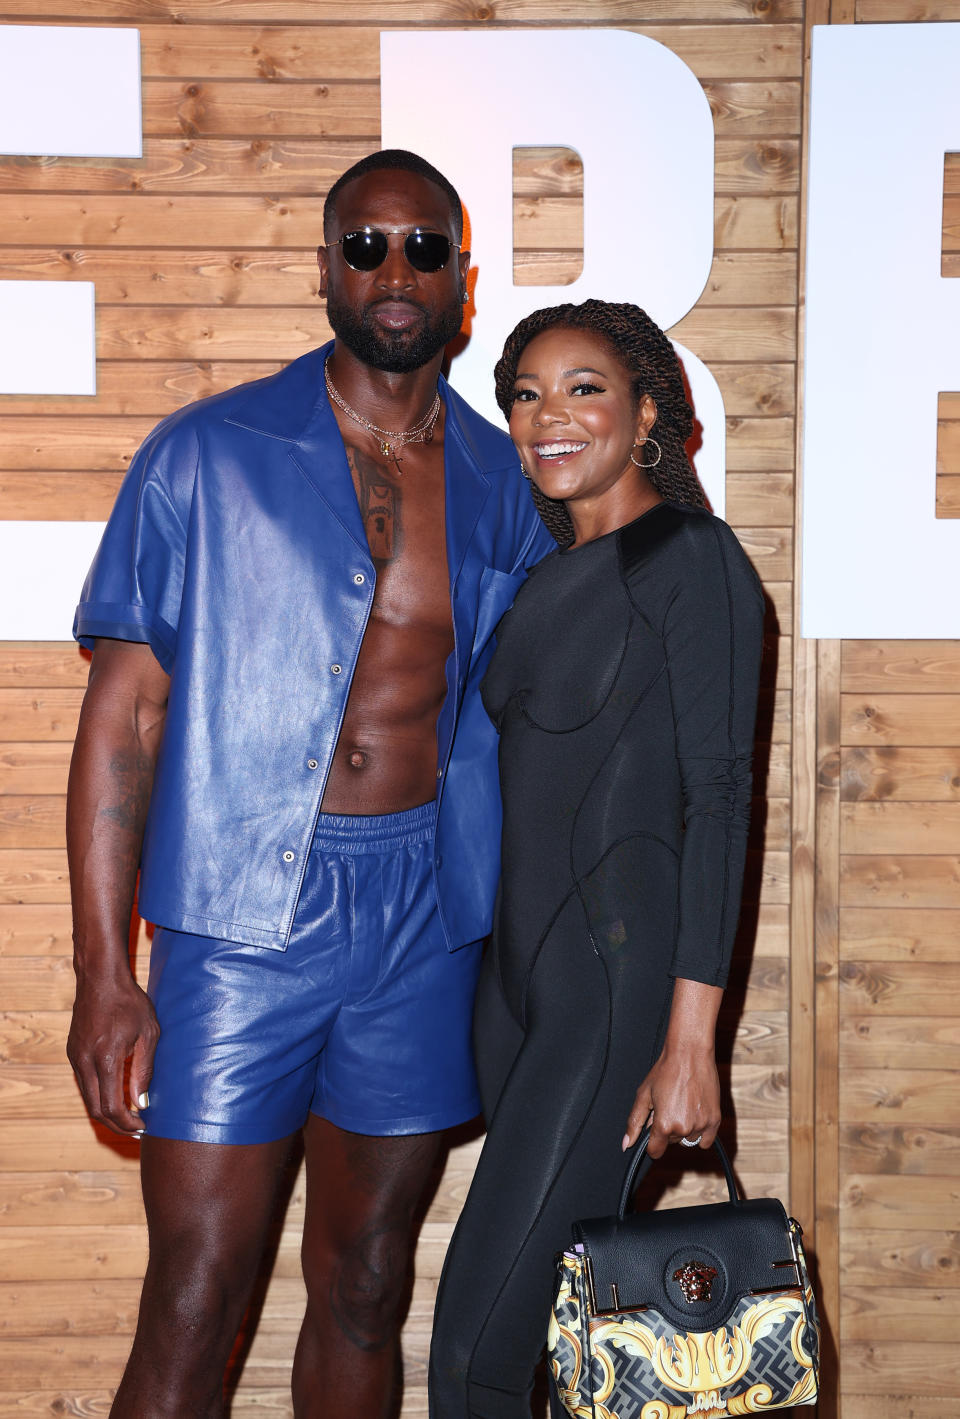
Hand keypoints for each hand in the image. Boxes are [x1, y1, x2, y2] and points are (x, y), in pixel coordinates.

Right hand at [67, 975, 158, 1135]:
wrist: (100, 979)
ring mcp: (75, 1057)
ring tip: (128, 1117)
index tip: (143, 1126)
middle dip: (117, 1124)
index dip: (127, 1122)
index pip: (112, 1105)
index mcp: (106, 1058)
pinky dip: (97, 1097)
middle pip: (96, 1109)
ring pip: (87, 1099)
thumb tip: (142, 1103)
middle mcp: (85, 1061)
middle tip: (136, 1129)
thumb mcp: (148, 1033)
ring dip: (106, 1113)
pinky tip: (114, 1096)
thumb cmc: (129, 1002)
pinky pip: (83, 1084)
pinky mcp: (72, 1053)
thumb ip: (144, 1070)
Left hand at [622, 1044, 720, 1158]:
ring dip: (684, 1130)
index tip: (653, 1133)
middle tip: (669, 1106)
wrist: (690, 1054)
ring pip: (687, 1140)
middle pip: (671, 1142)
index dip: (652, 1142)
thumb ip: (634, 1122)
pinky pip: (705, 1141)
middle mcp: (683, 1129)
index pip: (655, 1151)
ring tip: (683, 1106)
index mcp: (664, 1124)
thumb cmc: (665, 1071)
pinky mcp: (715, 1120)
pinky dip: (700, 1132)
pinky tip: (695, 1115)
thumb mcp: (644, 1094)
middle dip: (667, 1129)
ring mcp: (701, 1125)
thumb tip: (625, 1144)